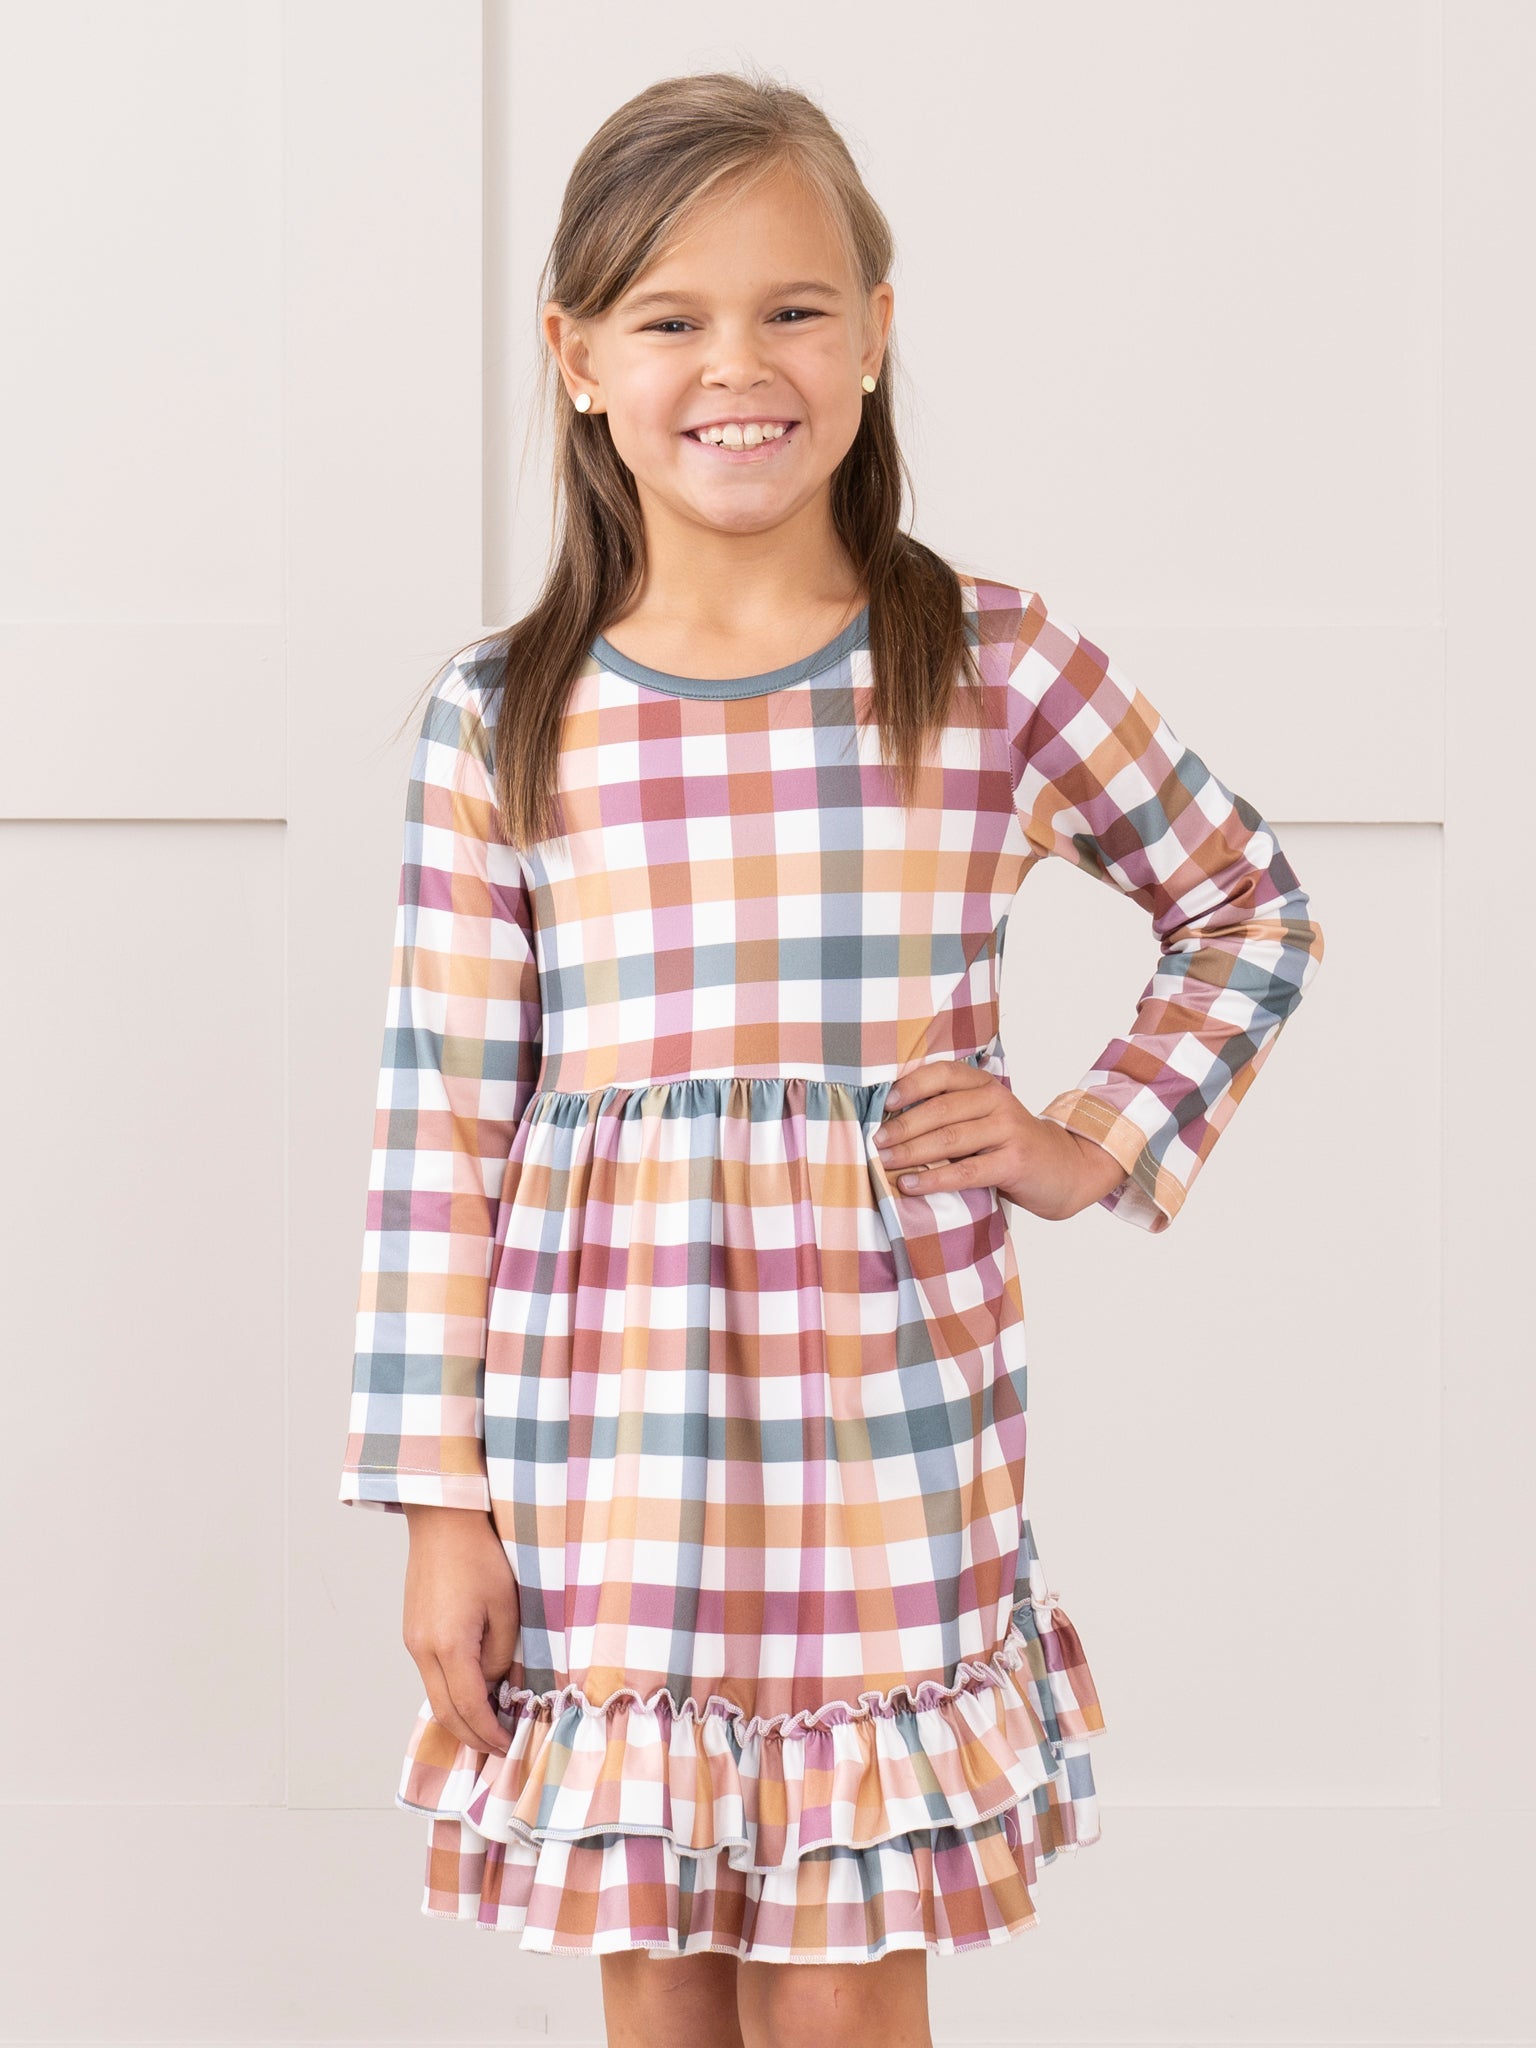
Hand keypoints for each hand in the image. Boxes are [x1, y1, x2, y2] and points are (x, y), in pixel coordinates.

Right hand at [400, 1504, 518, 1755]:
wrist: (443, 1522)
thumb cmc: (480, 1557)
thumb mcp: (506, 1607)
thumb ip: (500, 1654)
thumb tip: (493, 1683)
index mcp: (448, 1645)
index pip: (469, 1707)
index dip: (488, 1733)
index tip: (507, 1746)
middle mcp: (422, 1650)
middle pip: (444, 1712)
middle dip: (471, 1736)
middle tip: (497, 1747)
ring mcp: (413, 1642)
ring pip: (434, 1695)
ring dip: (460, 1716)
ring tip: (488, 1725)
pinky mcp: (412, 1632)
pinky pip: (430, 1675)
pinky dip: (450, 1693)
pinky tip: (472, 1692)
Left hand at [872, 1060, 1128, 1221]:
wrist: (1065, 1168)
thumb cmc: (1010, 1145)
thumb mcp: (985, 1118)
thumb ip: (951, 1113)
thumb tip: (891, 1122)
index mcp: (985, 1085)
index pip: (944, 1073)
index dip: (912, 1084)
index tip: (885, 1103)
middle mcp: (997, 1101)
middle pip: (942, 1108)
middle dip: (904, 1126)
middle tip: (877, 1141)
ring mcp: (1008, 1131)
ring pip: (950, 1138)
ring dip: (912, 1151)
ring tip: (886, 1161)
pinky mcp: (1014, 1162)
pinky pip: (965, 1171)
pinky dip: (934, 1179)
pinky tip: (910, 1184)